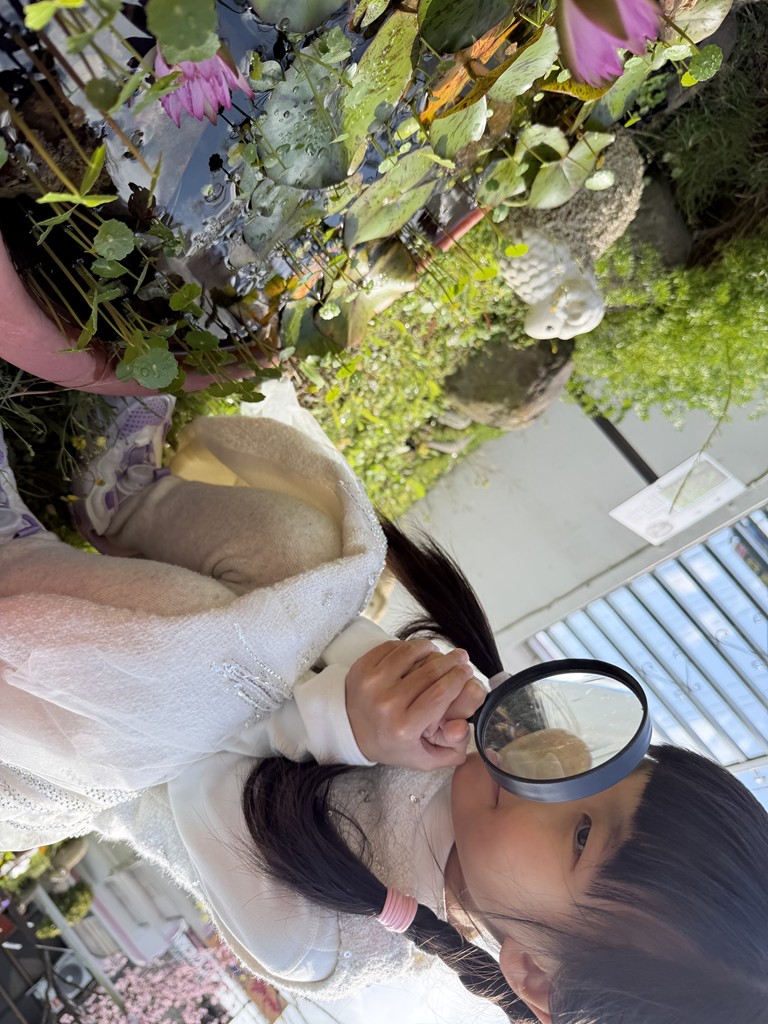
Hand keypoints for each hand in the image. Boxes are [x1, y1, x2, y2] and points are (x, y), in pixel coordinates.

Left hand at [345, 639, 484, 769]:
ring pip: (411, 652)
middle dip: (452, 661)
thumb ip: (453, 747)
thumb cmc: (393, 743)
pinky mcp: (362, 667)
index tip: (468, 671)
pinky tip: (416, 653)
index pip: (440, 694)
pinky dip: (409, 647)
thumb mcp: (425, 758)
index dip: (459, 678)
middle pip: (430, 671)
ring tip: (438, 652)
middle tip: (461, 658)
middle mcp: (387, 705)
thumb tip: (463, 724)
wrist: (351, 731)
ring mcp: (372, 683)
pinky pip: (393, 647)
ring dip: (431, 648)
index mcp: (404, 728)